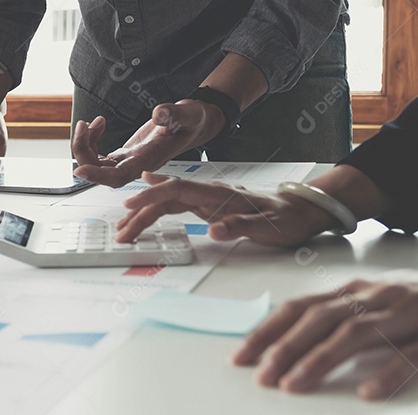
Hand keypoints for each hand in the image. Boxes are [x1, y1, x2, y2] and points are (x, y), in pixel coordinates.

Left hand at [72, 100, 225, 186]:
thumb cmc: (193, 121)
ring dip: (84, 145)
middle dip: (84, 152)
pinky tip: (97, 124)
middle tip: (83, 125)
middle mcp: (136, 164)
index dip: (97, 176)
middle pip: (101, 172)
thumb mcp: (188, 114)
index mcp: (149, 159)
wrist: (195, 124)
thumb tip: (159, 113)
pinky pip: (99, 156)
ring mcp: (128, 160)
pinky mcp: (125, 154)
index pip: (118, 177)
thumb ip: (174, 114)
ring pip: (96, 164)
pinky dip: (91, 141)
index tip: (79, 169)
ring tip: (89, 122)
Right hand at [116, 172, 337, 246]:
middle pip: (166, 197)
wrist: (301, 211)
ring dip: (145, 213)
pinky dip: (157, 207)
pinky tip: (145, 203)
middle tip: (121, 232)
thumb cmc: (286, 218)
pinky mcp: (208, 206)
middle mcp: (209, 193)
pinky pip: (176, 204)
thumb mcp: (268, 226)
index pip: (178, 190)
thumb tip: (214, 230)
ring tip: (125, 226)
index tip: (132, 205)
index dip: (153, 196)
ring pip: (168, 202)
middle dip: (140, 212)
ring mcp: (207, 199)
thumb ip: (240, 226)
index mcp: (219, 194)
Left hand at [233, 279, 417, 399]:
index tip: (241, 357)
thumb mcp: (369, 305)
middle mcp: (374, 297)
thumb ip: (333, 318)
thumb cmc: (411, 306)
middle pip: (321, 320)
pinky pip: (413, 354)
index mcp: (353, 291)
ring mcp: (407, 314)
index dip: (268, 331)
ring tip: (294, 385)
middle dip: (286, 348)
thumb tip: (282, 343)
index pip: (299, 308)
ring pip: (357, 334)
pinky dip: (388, 372)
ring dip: (322, 359)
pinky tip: (366, 391)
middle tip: (262, 376)